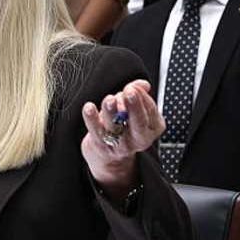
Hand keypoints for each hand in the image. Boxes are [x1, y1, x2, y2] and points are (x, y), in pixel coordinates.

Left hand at [80, 79, 162, 198]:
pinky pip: (95, 130)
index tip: (133, 87)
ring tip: (109, 100)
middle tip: (129, 92)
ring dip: (112, 110)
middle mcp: (137, 139)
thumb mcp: (136, 111)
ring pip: (115, 125)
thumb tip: (143, 84)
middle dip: (134, 106)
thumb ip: (140, 94)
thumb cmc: (124, 125)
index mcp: (150, 130)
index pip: (150, 112)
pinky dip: (91, 118)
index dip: (141, 98)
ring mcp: (118, 143)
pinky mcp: (101, 144)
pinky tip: (89, 107)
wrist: (109, 155)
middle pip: (138, 123)